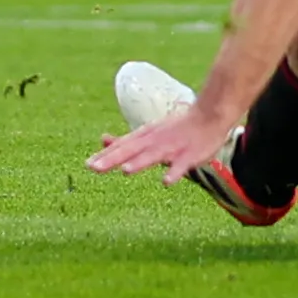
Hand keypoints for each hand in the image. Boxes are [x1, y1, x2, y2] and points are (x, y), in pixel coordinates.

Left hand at [87, 103, 235, 186]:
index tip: (87, 165)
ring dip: (140, 162)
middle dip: (113, 159)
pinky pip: (180, 166)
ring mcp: (172, 147)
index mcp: (145, 136)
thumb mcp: (148, 132)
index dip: (105, 156)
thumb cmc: (177, 128)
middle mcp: (155, 140)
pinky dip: (174, 173)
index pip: (122, 146)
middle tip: (93, 168)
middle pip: (131, 150)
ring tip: (125, 171)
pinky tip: (166, 182)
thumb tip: (103, 140)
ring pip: (153, 155)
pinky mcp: (189, 155)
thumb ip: (127, 140)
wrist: (209, 115)